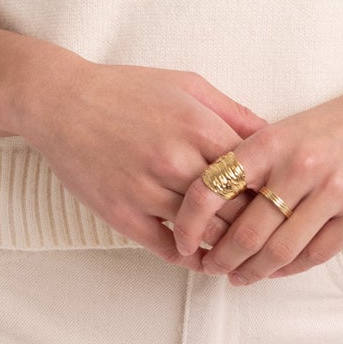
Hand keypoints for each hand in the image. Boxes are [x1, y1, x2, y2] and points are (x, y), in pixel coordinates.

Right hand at [13, 52, 268, 262]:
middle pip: (235, 208)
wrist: (61, 101)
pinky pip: (166, 248)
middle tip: (267, 233)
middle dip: (255, 223)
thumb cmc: (127, 90)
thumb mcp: (188, 86)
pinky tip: (200, 256)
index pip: (255, 172)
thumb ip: (233, 112)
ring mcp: (146, 190)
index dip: (273, 189)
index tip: (281, 198)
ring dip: (225, 245)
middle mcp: (176, 161)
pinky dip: (189, 257)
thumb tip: (273, 136)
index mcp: (198, 127)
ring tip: (240, 250)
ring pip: (204, 232)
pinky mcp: (121, 213)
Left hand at [167, 80, 342, 283]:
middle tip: (209, 268)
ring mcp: (332, 191)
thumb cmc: (334, 124)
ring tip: (239, 276)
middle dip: (221, 258)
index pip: (213, 188)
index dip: (190, 222)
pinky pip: (316, 254)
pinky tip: (276, 270)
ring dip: (253, 271)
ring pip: (280, 250)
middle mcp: (299, 165)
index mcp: (271, 141)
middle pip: (246, 231)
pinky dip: (290, 269)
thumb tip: (208, 207)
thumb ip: (250, 161)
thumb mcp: (285, 129)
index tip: (182, 240)